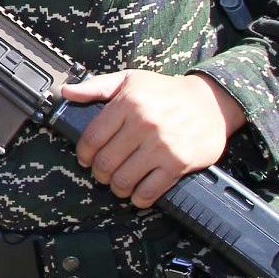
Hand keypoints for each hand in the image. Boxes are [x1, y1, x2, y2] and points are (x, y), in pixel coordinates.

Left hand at [59, 70, 248, 208]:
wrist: (212, 102)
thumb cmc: (166, 91)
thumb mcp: (130, 80)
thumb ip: (96, 86)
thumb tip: (66, 92)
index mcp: (127, 103)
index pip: (92, 137)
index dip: (84, 153)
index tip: (85, 159)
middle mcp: (143, 124)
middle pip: (106, 162)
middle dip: (99, 173)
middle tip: (102, 173)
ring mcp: (161, 146)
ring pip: (124, 179)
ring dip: (116, 187)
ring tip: (118, 184)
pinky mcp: (178, 163)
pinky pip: (150, 190)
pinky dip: (139, 198)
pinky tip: (137, 194)